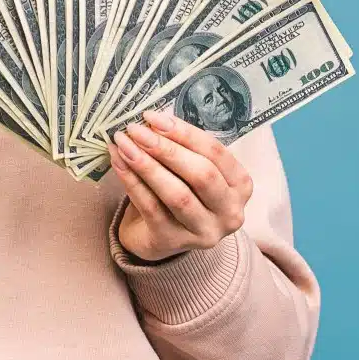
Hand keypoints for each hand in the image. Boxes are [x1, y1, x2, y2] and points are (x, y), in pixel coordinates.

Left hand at [113, 107, 254, 262]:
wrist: (159, 236)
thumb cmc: (179, 192)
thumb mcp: (190, 169)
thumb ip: (181, 147)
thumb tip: (152, 121)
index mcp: (240, 185)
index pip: (215, 152)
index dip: (184, 132)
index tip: (154, 117)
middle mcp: (229, 212)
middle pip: (201, 174)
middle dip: (166, 149)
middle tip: (137, 130)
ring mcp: (203, 231)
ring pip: (177, 194)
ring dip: (147, 165)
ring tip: (124, 144)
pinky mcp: (174, 242)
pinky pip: (151, 208)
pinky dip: (132, 182)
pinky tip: (118, 163)